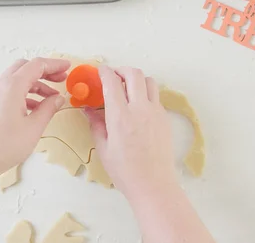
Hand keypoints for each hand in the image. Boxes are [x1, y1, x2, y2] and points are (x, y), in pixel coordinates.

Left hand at [0, 58, 70, 180]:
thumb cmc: (4, 146)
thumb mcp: (34, 128)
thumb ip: (48, 109)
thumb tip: (58, 98)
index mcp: (12, 87)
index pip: (36, 65)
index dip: (54, 64)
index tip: (68, 67)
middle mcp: (0, 86)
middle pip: (24, 68)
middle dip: (44, 71)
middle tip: (60, 79)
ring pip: (16, 80)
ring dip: (35, 84)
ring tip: (52, 98)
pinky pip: (9, 92)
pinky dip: (25, 93)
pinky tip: (35, 108)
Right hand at [84, 66, 176, 197]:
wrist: (154, 184)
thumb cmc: (126, 171)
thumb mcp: (104, 148)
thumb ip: (96, 124)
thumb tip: (89, 110)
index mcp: (121, 116)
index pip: (112, 82)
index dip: (105, 72)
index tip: (100, 70)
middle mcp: (140, 109)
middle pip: (134, 74)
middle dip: (122, 69)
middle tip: (114, 75)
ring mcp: (156, 112)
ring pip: (149, 81)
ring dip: (137, 79)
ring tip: (127, 88)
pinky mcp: (165, 119)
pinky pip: (156, 97)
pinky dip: (146, 93)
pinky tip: (137, 106)